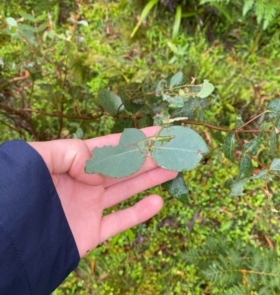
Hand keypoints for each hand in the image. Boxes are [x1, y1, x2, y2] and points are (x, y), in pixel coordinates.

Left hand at [29, 127, 176, 256]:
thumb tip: (98, 170)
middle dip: (151, 158)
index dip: (137, 139)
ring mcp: (90, 207)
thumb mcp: (39, 157)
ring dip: (151, 179)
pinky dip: (140, 214)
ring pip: (128, 190)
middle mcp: (86, 183)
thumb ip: (71, 152)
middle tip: (173, 151)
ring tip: (173, 168)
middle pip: (126, 167)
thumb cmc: (18, 190)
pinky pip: (120, 222)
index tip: (159, 133)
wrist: (9, 236)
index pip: (113, 146)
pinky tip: (158, 202)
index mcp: (75, 163)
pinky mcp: (91, 232)